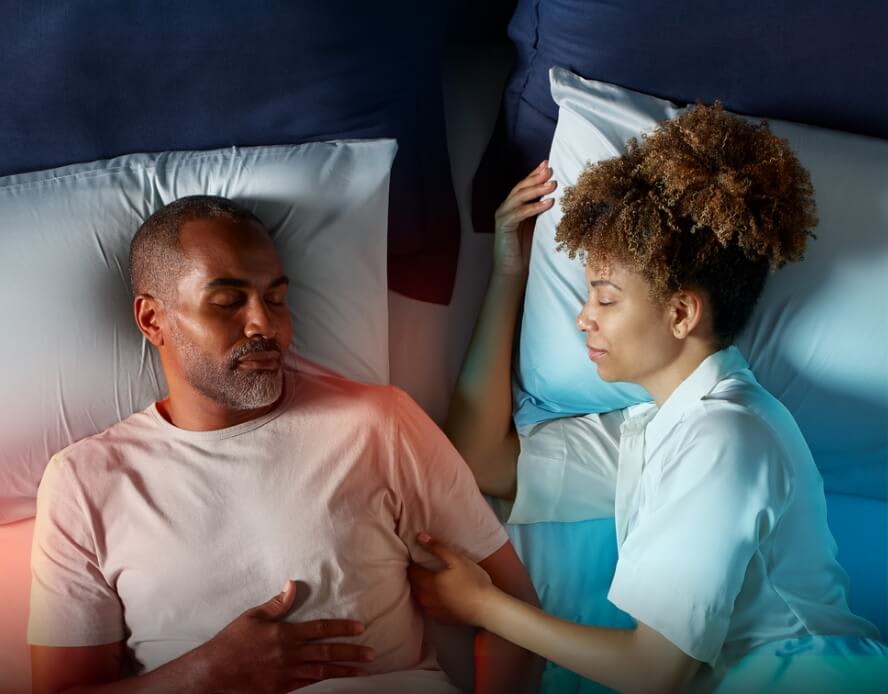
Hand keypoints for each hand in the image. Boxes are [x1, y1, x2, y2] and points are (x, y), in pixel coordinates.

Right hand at [201, 580, 374, 692]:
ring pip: (322, 672)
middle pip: (327, 653)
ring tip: (363, 669)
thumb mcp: (254, 616)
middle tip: (372, 653)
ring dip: (345, 670)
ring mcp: (286, 674)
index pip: (320, 629)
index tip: (360, 628)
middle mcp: (290, 655)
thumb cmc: (232, 641)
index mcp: (285, 634)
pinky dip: (324, 682)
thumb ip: (277, 603)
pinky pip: (308, 684)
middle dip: (352, 652)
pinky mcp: (281, 689)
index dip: (342, 628)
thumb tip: (292, 585)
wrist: (215, 671)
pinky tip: (336, 680)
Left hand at [408, 532, 496, 627]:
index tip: (417, 557)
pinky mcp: (439, 619)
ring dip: (421, 588)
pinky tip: (440, 595)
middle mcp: (425, 598)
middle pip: (413, 584)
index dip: (413, 562)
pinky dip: (430, 600)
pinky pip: (429, 607)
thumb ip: (436, 547)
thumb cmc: (472, 581)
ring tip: (431, 580)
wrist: (486, 608)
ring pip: (419, 596)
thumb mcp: (456, 559)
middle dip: (415, 575)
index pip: (411, 570)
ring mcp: (431, 610)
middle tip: (423, 567)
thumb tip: (419, 536)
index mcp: (427, 582)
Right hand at [493, 161, 556, 276]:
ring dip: (536, 190)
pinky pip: (520, 213)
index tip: (547, 164)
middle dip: (535, 178)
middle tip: (550, 170)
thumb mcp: (534, 226)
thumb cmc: (524, 250)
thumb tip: (554, 196)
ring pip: (519, 197)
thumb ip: (539, 211)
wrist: (511, 270)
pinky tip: (548, 203)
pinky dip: (534, 207)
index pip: (523, 186)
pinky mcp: (504, 226)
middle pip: (520, 188)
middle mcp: (505, 208)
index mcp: (512, 206)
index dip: (534, 174)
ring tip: (552, 185)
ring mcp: (502, 216)